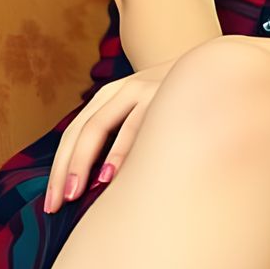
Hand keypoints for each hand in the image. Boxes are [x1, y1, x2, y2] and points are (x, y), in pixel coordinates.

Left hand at [44, 58, 173, 213]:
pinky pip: (135, 125)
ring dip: (84, 161)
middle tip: (56, 203)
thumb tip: (101, 183)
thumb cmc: (180, 104)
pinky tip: (111, 174)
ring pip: (99, 125)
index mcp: (110, 97)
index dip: (59, 167)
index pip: (73, 134)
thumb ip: (124, 137)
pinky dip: (120, 150)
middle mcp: (120, 90)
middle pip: (80, 131)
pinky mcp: (162, 95)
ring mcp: (141, 90)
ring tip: (74, 193)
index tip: (51, 202)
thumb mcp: (147, 113)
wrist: (218, 65)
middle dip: (65, 168)